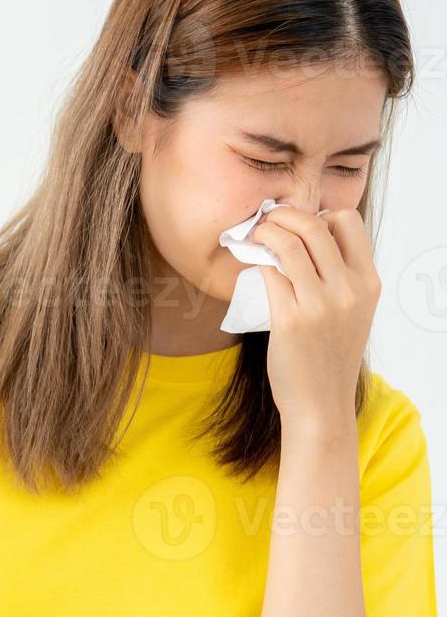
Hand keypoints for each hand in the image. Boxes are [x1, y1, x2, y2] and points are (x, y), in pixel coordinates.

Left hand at [249, 206, 379, 425]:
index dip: (318, 214)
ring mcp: (320, 304)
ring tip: (253, 235)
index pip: (348, 222)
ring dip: (265, 232)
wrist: (321, 402)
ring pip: (288, 244)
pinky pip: (268, 272)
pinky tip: (248, 258)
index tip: (297, 222)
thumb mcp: (352, 311)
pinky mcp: (290, 319)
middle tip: (265, 220)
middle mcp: (349, 290)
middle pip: (314, 225)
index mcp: (368, 282)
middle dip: (283, 214)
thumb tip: (304, 239)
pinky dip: (255, 258)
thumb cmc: (329, 355)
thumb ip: (339, 276)